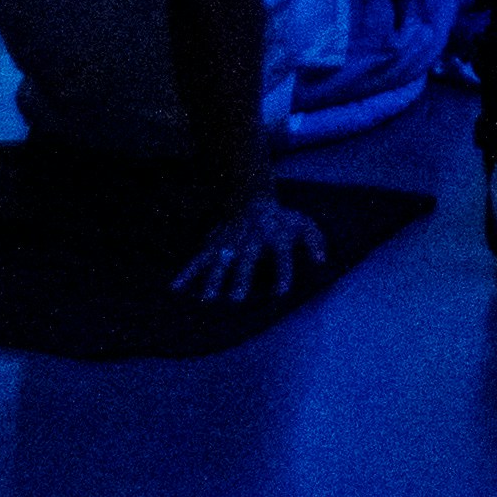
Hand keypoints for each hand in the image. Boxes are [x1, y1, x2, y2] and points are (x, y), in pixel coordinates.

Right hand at [169, 192, 328, 305]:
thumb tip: (322, 261)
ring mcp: (230, 240)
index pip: (281, 252)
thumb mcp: (303, 223)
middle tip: (237, 299)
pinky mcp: (214, 243)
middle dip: (241, 277)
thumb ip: (315, 240)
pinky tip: (175, 288)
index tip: (281, 292)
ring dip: (213, 278)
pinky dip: (186, 272)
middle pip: (247, 257)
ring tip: (207, 299)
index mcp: (275, 233)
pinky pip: (198, 258)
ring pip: (220, 259)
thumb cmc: (282, 219)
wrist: (251, 197)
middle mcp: (251, 237)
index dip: (283, 270)